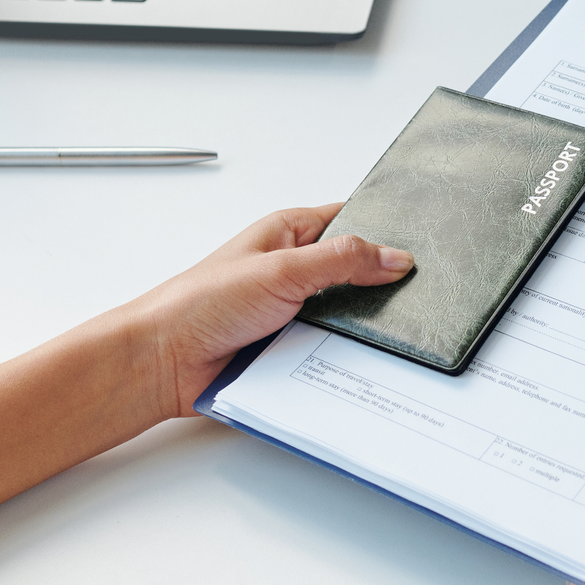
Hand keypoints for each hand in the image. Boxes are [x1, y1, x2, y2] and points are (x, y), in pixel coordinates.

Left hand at [126, 205, 412, 418]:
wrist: (164, 363)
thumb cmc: (200, 303)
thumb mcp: (282, 268)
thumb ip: (342, 261)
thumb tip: (394, 257)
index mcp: (288, 234)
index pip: (350, 221)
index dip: (383, 230)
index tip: (421, 242)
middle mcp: (292, 270)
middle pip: (355, 273)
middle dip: (378, 286)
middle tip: (411, 294)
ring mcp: (292, 312)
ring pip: (346, 317)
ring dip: (357, 327)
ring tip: (382, 331)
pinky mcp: (289, 350)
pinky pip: (329, 352)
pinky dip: (341, 357)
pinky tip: (356, 361)